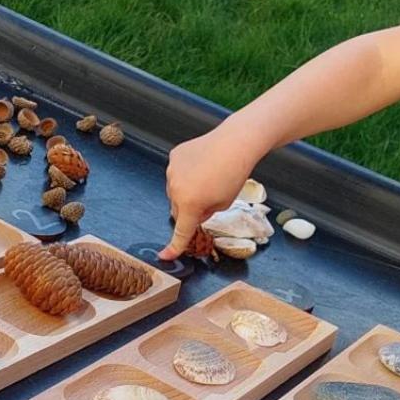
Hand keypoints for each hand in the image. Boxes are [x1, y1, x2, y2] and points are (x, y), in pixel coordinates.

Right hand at [158, 129, 258, 259]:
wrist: (235, 143)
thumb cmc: (234, 175)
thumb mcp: (223, 204)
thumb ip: (204, 213)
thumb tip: (193, 213)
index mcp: (189, 204)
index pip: (180, 231)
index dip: (174, 247)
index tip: (164, 256)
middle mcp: (175, 189)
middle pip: (177, 209)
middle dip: (188, 210)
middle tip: (209, 200)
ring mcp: (172, 170)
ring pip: (175, 190)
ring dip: (187, 191)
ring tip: (208, 178)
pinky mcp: (175, 156)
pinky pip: (177, 172)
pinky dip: (186, 174)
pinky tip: (203, 165)